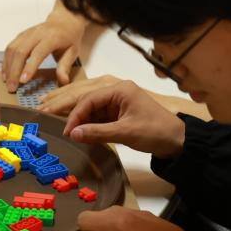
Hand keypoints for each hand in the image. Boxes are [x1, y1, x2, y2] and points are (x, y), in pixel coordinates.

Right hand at [3, 5, 87, 90]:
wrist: (64, 20)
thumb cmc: (69, 38)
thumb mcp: (72, 52)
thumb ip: (65, 67)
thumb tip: (62, 82)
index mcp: (52, 37)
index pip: (38, 52)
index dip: (29, 67)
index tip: (23, 80)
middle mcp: (37, 34)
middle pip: (21, 51)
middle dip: (14, 71)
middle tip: (12, 87)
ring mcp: (27, 33)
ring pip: (12, 49)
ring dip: (8, 66)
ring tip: (7, 82)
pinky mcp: (21, 35)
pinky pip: (10, 47)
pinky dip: (6, 60)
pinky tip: (6, 72)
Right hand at [63, 80, 185, 156]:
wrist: (177, 141)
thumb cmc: (155, 132)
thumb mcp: (125, 132)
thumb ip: (98, 132)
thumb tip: (73, 134)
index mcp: (120, 90)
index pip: (90, 99)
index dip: (76, 115)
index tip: (68, 131)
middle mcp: (117, 92)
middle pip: (88, 99)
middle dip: (72, 111)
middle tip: (54, 121)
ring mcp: (119, 103)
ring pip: (92, 108)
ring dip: (80, 119)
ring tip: (65, 128)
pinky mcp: (120, 113)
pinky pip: (99, 116)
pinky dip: (90, 124)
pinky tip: (81, 132)